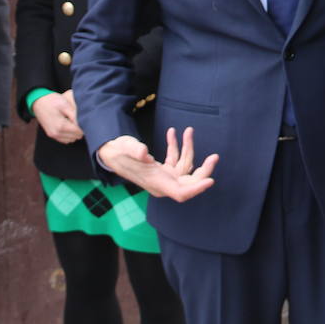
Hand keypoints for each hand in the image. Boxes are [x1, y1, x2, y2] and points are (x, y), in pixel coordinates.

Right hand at [31, 91, 83, 143]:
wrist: (38, 102)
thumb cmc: (52, 101)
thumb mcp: (65, 105)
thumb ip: (75, 115)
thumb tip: (84, 123)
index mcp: (60, 126)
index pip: (79, 131)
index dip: (84, 125)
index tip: (84, 117)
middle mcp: (56, 133)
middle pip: (76, 136)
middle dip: (80, 128)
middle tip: (79, 118)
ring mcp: (53, 135)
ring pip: (71, 139)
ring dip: (75, 132)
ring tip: (73, 121)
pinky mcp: (51, 135)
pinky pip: (65, 140)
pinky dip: (69, 135)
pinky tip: (68, 125)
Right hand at [96, 126, 218, 201]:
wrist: (110, 153)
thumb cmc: (117, 152)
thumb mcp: (124, 147)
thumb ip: (134, 150)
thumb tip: (144, 153)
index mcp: (156, 183)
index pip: (180, 193)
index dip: (196, 189)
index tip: (210, 181)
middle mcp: (163, 183)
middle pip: (189, 183)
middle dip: (203, 170)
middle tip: (214, 156)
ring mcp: (164, 177)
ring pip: (184, 168)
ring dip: (188, 149)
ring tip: (188, 130)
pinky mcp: (162, 170)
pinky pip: (175, 160)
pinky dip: (176, 147)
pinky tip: (173, 132)